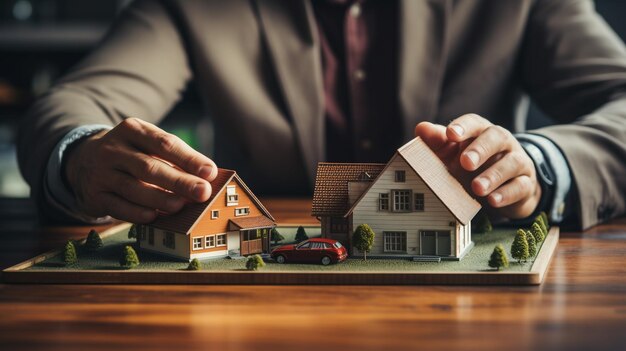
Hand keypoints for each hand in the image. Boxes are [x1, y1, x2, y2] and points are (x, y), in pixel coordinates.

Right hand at [64, 118, 217, 222]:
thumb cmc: (132, 154)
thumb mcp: (148, 145)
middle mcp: (113, 149)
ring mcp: (101, 172)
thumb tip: (208, 177)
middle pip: (150, 167)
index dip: (189, 159)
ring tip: (181, 205)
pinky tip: (154, 217)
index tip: (210, 173)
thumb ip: (176, 157)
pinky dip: (136, 213)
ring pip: (133, 188)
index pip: (165, 143)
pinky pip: (118, 206)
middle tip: (202, 192)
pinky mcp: (95, 195)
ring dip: (159, 199)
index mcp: (133, 130)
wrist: (83, 160)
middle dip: (179, 181)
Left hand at [415, 114, 540, 218]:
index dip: (463, 126)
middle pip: (497, 137)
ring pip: (512, 162)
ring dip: (493, 175)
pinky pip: (520, 186)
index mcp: (481, 132)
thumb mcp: (452, 155)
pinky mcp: (525, 184)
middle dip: (481, 149)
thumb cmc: (473, 167)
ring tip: (477, 188)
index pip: (475, 123)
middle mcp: (502, 143)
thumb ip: (437, 143)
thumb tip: (421, 128)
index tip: (450, 134)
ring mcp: (517, 162)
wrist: (505, 190)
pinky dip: (507, 194)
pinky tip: (493, 201)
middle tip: (465, 162)